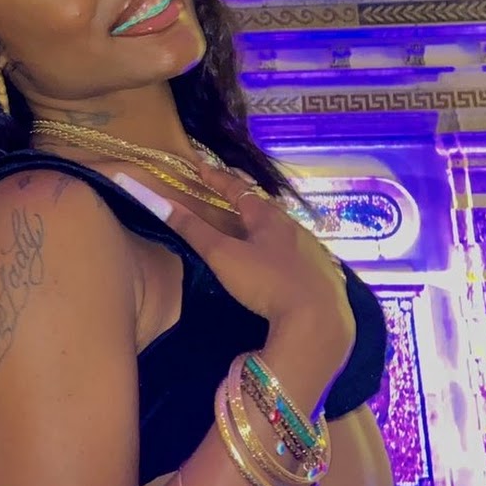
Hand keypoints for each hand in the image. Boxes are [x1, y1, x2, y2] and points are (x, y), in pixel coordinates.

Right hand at [113, 166, 352, 342]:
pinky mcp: (322, 274)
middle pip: (264, 207)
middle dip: (244, 200)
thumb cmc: (266, 281)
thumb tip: (163, 203)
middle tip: (227, 197)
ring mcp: (311, 250)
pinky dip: (281, 249)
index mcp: (268, 217)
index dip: (218, 178)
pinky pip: (297, 252)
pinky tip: (279, 262)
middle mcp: (292, 227)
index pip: (238, 190)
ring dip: (264, 226)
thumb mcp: (223, 256)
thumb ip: (194, 230)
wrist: (318, 319)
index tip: (201, 167)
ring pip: (283, 229)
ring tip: (250, 229)